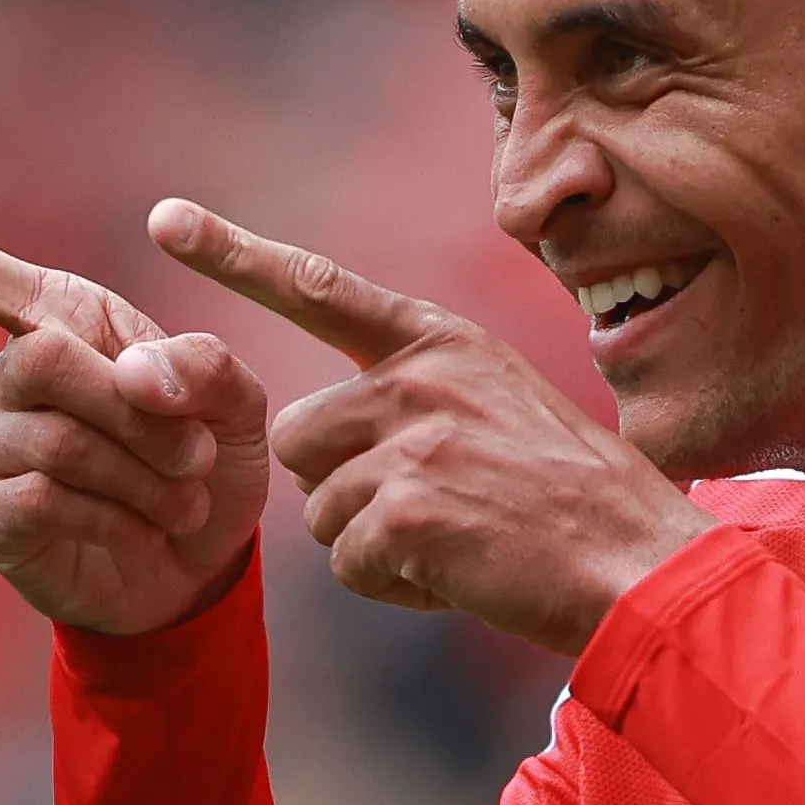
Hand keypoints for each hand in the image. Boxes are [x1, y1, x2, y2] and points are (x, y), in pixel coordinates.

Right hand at [0, 190, 270, 635]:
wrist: (199, 568)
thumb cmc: (206, 465)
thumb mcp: (234, 406)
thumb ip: (203, 366)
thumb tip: (136, 375)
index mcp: (60, 317)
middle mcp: (7, 373)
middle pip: (44, 358)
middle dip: (137, 415)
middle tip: (195, 456)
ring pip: (57, 441)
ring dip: (143, 478)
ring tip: (180, 501)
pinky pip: (43, 499)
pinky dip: (114, 517)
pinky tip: (136, 530)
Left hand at [150, 198, 715, 655]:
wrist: (639, 560)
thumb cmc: (575, 500)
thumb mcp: (505, 410)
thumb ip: (420, 401)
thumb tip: (330, 439)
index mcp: (443, 342)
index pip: (321, 289)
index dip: (236, 254)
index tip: (165, 218)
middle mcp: (420, 378)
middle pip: (300, 437)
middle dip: (339, 485)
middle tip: (429, 510)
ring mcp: (412, 441)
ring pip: (320, 510)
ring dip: (373, 545)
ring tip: (459, 544)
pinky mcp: (407, 510)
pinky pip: (349, 564)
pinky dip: (395, 587)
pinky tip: (460, 574)